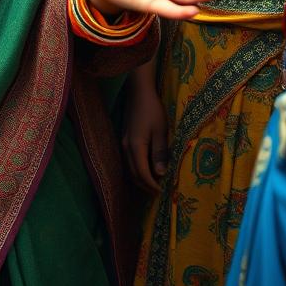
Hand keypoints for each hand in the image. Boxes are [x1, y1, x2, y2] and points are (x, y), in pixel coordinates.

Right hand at [122, 72, 168, 191]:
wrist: (139, 92)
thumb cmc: (152, 110)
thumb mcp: (160, 131)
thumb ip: (159, 153)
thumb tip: (160, 174)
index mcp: (135, 146)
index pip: (142, 173)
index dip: (151, 185)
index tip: (162, 192)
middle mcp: (126, 147)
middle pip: (133, 174)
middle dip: (145, 185)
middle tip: (158, 192)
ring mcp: (123, 143)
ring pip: (129, 168)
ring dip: (140, 179)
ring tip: (153, 184)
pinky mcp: (125, 139)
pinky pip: (128, 161)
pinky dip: (137, 170)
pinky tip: (146, 169)